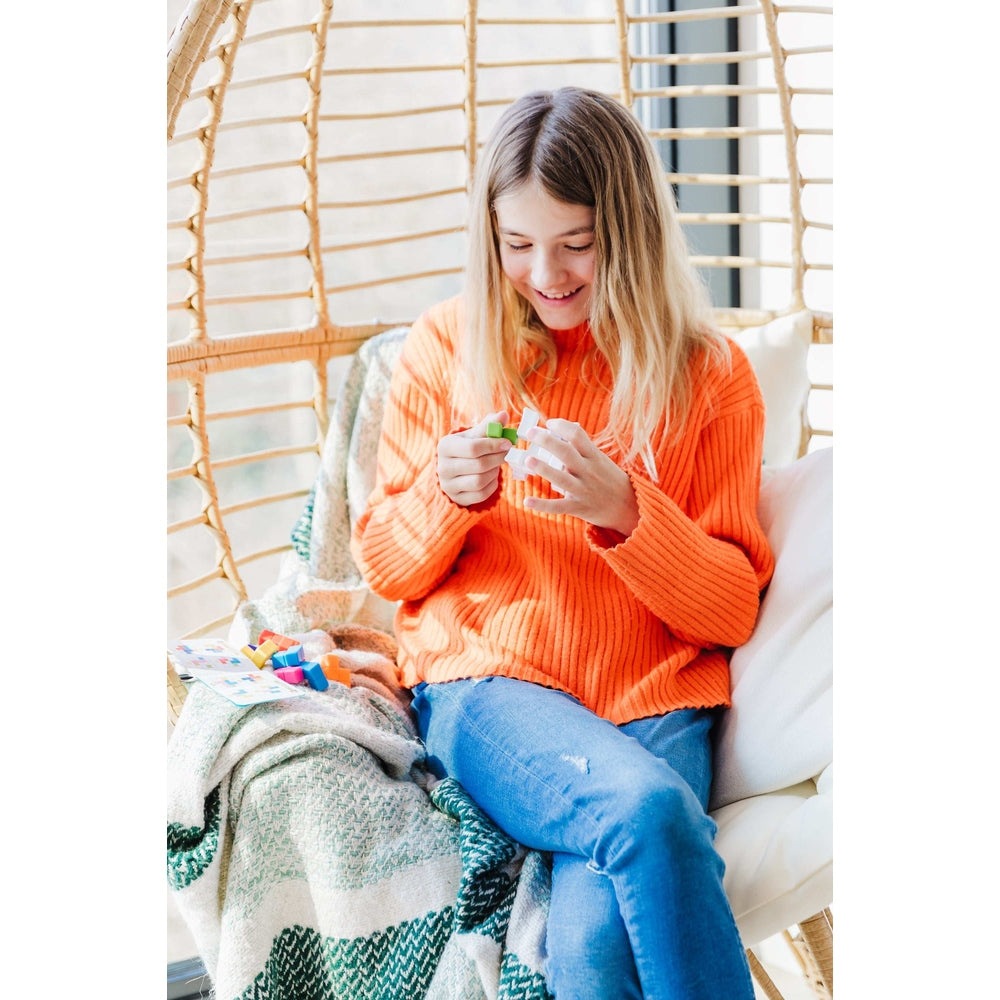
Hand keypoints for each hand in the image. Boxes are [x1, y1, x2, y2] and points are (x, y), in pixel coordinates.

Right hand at [437, 411, 513, 505]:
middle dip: (497, 459)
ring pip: (480, 481)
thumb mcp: (474, 435)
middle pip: (478, 465)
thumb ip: (489, 426)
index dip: (494, 445)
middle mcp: (442, 467)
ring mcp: (448, 485)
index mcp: (445, 447)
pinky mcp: (457, 498)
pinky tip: (492, 476)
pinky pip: (481, 494)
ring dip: (494, 472)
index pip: (473, 447)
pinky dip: (492, 485)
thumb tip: (503, 414)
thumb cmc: (467, 448)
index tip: (508, 443)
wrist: (455, 470)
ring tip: (497, 464)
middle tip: (507, 453)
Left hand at [522, 419, 638, 536]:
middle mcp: (588, 471)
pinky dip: (542, 505)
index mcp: (594, 456)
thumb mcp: (601, 460)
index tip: (549, 423)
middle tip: (530, 433)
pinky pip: (558, 506)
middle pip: (566, 452)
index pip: (577, 435)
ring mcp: (583, 490)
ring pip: (561, 478)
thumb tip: (564, 429)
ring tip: (528, 459)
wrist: (629, 507)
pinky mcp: (578, 507)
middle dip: (546, 441)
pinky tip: (527, 501)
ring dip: (544, 468)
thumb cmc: (610, 479)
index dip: (562, 426)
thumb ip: (583, 447)